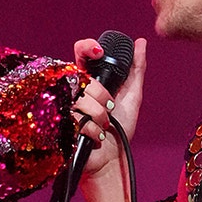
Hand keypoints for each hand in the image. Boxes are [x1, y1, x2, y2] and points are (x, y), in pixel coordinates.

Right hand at [71, 37, 146, 176]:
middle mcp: (73, 90)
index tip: (99, 52)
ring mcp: (65, 107)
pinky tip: (96, 136)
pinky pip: (78, 120)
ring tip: (103, 126)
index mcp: (88, 80)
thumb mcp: (132, 96)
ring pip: (81, 100)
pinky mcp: (60, 125)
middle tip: (110, 108)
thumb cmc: (119, 130)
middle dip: (103, 95)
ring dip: (100, 116)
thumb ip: (136, 69)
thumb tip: (141, 42)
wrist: (112, 159)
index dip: (87, 47)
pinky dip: (94, 131)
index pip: (80, 53)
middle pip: (83, 78)